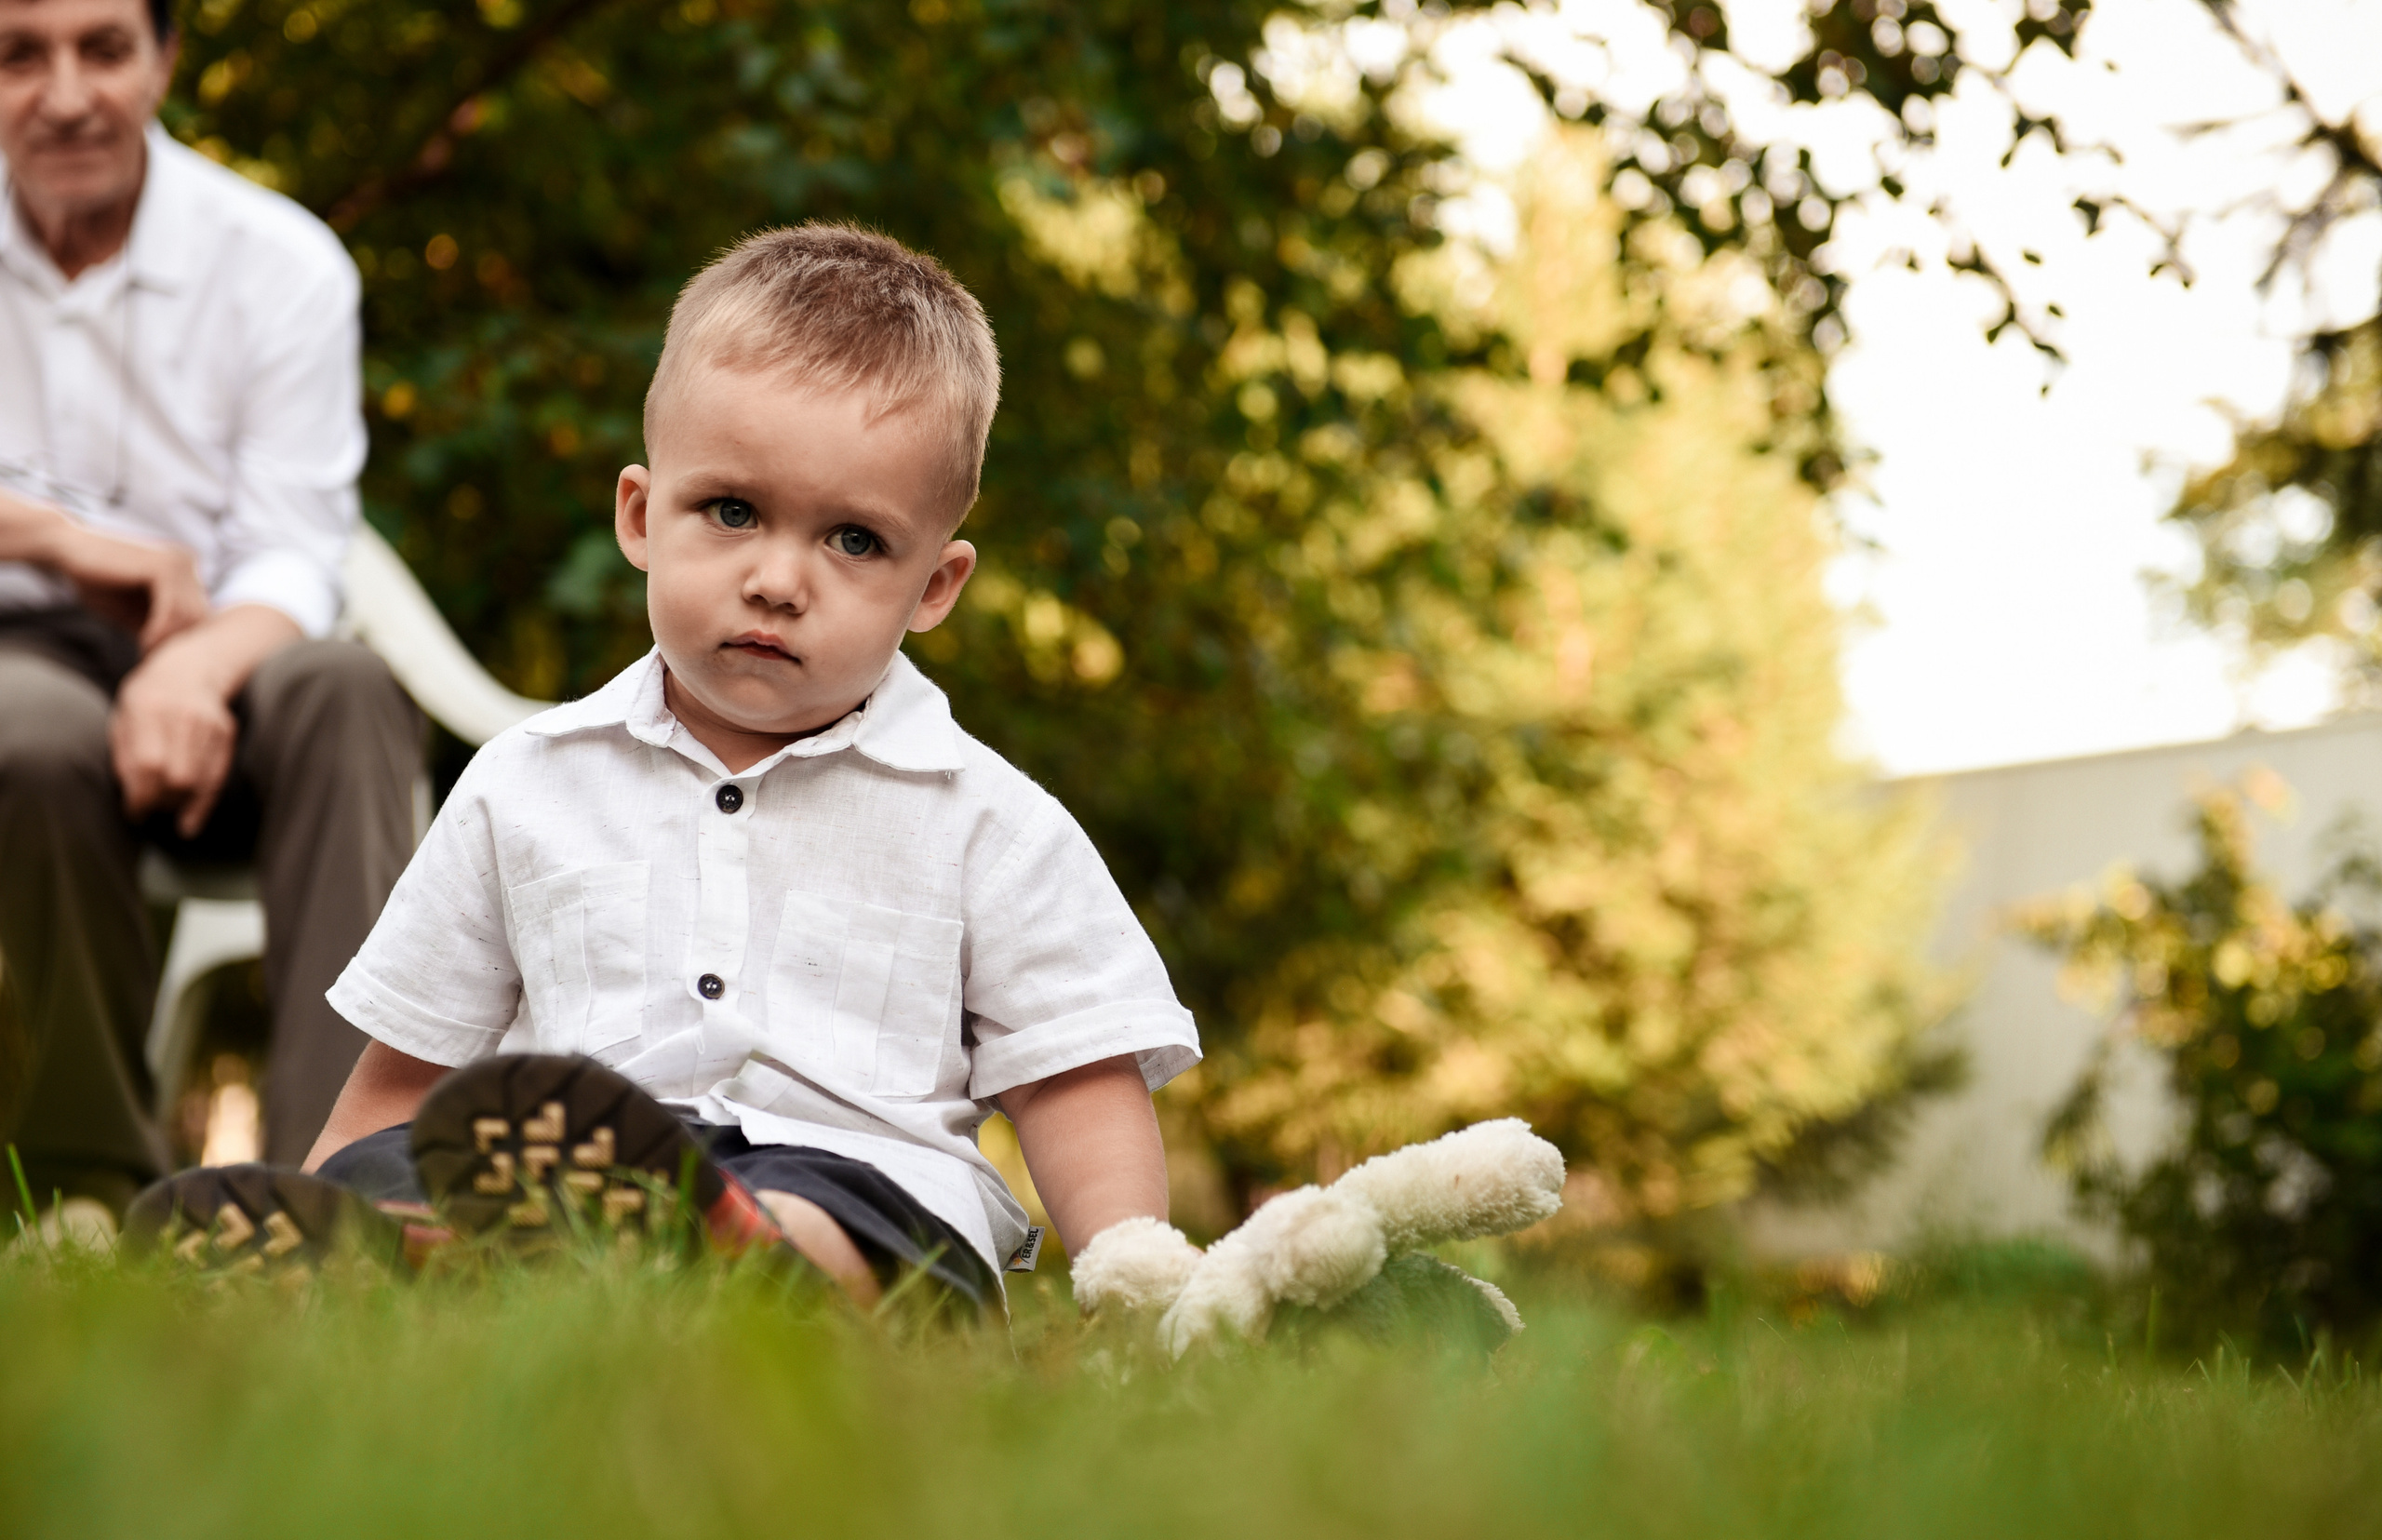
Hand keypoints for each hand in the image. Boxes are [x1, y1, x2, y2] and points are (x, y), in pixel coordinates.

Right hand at [53, 523, 210, 651]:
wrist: (67, 552)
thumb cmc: (97, 582)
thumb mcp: (134, 612)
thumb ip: (159, 627)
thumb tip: (179, 658)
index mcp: (184, 573)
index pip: (198, 616)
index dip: (179, 643)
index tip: (156, 661)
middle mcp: (188, 565)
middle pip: (198, 617)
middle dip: (175, 644)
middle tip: (152, 662)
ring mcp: (179, 563)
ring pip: (188, 616)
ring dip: (167, 641)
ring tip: (144, 655)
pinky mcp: (164, 566)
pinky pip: (172, 609)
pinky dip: (159, 631)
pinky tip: (142, 643)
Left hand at [110, 646, 238, 837]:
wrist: (188, 669)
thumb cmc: (145, 700)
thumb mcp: (123, 718)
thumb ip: (125, 755)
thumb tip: (134, 796)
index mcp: (149, 709)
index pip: (149, 764)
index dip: (140, 796)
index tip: (134, 812)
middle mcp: (185, 717)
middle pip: (178, 778)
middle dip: (161, 802)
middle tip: (149, 808)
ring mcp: (211, 726)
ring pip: (199, 783)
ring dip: (179, 805)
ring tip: (165, 807)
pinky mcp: (227, 735)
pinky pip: (217, 778)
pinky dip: (202, 805)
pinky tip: (190, 821)